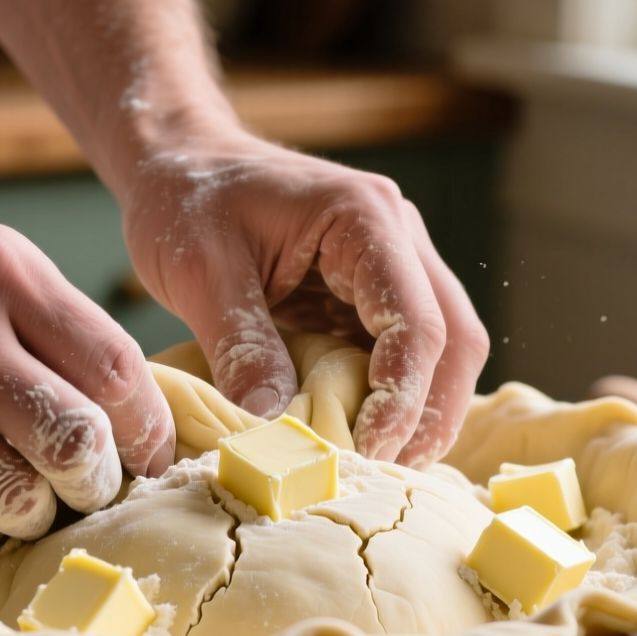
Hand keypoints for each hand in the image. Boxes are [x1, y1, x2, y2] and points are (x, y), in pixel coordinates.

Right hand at [0, 191, 174, 544]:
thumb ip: (50, 314)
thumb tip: (128, 399)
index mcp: (4, 274)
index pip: (117, 371)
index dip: (148, 430)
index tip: (147, 454)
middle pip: (78, 443)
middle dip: (98, 482)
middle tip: (89, 486)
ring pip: (16, 497)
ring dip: (34, 513)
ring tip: (26, 497)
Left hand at [120, 132, 487, 467]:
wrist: (181, 161)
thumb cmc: (186, 200)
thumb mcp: (198, 270)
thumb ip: (239, 343)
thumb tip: (274, 423)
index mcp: (365, 218)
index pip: (417, 322)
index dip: (402, 397)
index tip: (364, 452)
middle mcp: (398, 238)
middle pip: (454, 340)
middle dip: (429, 414)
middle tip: (383, 474)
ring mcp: (394, 265)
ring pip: (444, 350)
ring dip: (421, 412)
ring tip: (376, 467)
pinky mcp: (372, 294)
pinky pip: (406, 353)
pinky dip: (396, 400)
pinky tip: (362, 438)